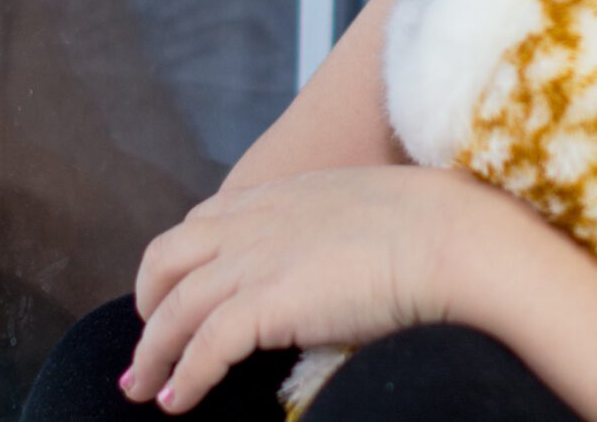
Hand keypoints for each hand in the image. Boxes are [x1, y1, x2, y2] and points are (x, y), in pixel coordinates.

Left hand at [120, 166, 497, 412]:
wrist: (451, 236)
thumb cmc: (432, 226)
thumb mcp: (364, 211)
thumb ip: (331, 232)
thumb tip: (335, 269)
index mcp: (279, 196)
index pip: (203, 222)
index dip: (179, 263)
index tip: (173, 294)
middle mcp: (255, 223)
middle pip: (166, 259)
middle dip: (147, 303)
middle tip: (148, 343)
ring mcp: (256, 260)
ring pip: (172, 308)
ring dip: (151, 354)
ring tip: (144, 389)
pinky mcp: (267, 302)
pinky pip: (203, 346)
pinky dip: (184, 376)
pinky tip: (178, 400)